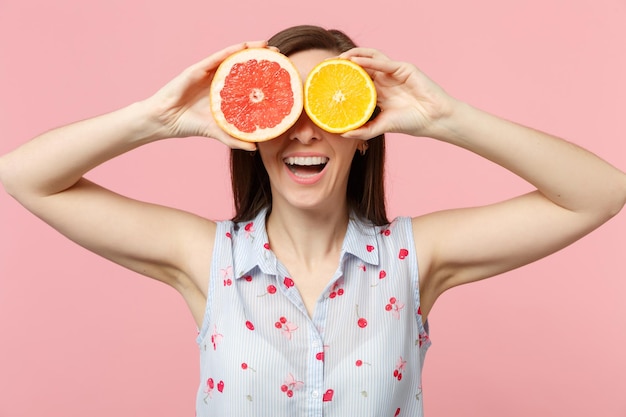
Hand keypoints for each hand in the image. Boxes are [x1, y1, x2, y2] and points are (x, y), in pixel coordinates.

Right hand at [144, 42, 271, 150]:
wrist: (166, 120)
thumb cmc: (190, 124)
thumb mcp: (218, 132)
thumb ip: (235, 139)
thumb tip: (255, 147)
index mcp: (226, 92)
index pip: (248, 79)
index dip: (264, 74)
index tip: (282, 71)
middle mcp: (219, 79)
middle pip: (243, 64)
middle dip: (262, 58)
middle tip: (279, 53)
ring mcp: (209, 73)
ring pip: (232, 56)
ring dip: (249, 49)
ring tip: (266, 45)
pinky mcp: (197, 69)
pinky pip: (216, 58)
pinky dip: (230, 52)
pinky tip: (243, 47)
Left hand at [338, 48, 456, 139]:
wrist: (433, 119)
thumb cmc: (410, 123)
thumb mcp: (381, 127)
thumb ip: (363, 130)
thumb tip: (342, 134)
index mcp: (379, 92)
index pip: (357, 81)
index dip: (343, 79)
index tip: (326, 80)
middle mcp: (385, 80)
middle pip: (361, 67)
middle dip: (344, 64)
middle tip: (327, 65)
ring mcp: (393, 73)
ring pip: (371, 59)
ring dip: (355, 56)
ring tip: (339, 59)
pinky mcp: (403, 68)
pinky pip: (383, 62)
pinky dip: (368, 61)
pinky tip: (356, 62)